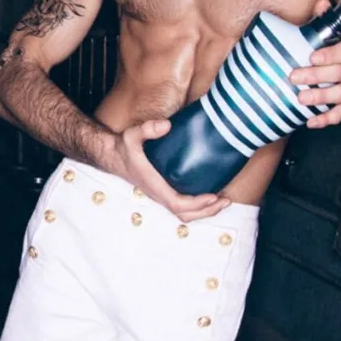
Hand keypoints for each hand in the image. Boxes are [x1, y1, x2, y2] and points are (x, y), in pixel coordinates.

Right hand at [106, 120, 231, 221]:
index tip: (213, 196)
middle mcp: (159, 195)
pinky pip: (183, 207)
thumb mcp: (132, 135)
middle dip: (207, 211)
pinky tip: (210, 196)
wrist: (114, 156)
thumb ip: (147, 129)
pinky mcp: (164, 193)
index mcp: (154, 185)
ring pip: (185, 214)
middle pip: (186, 215)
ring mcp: (162, 196)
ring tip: (223, 201)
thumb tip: (167, 125)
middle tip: (226, 200)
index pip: (178, 204)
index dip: (197, 204)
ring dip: (205, 211)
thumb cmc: (125, 147)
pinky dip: (199, 207)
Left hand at [289, 0, 340, 128]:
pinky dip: (327, 119)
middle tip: (294, 78)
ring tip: (301, 100)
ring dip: (321, 97)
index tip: (311, 56)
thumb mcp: (327, 36)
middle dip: (316, 76)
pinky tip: (311, 122)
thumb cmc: (331, 53)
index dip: (329, 54)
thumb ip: (323, 21)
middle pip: (340, 73)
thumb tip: (322, 2)